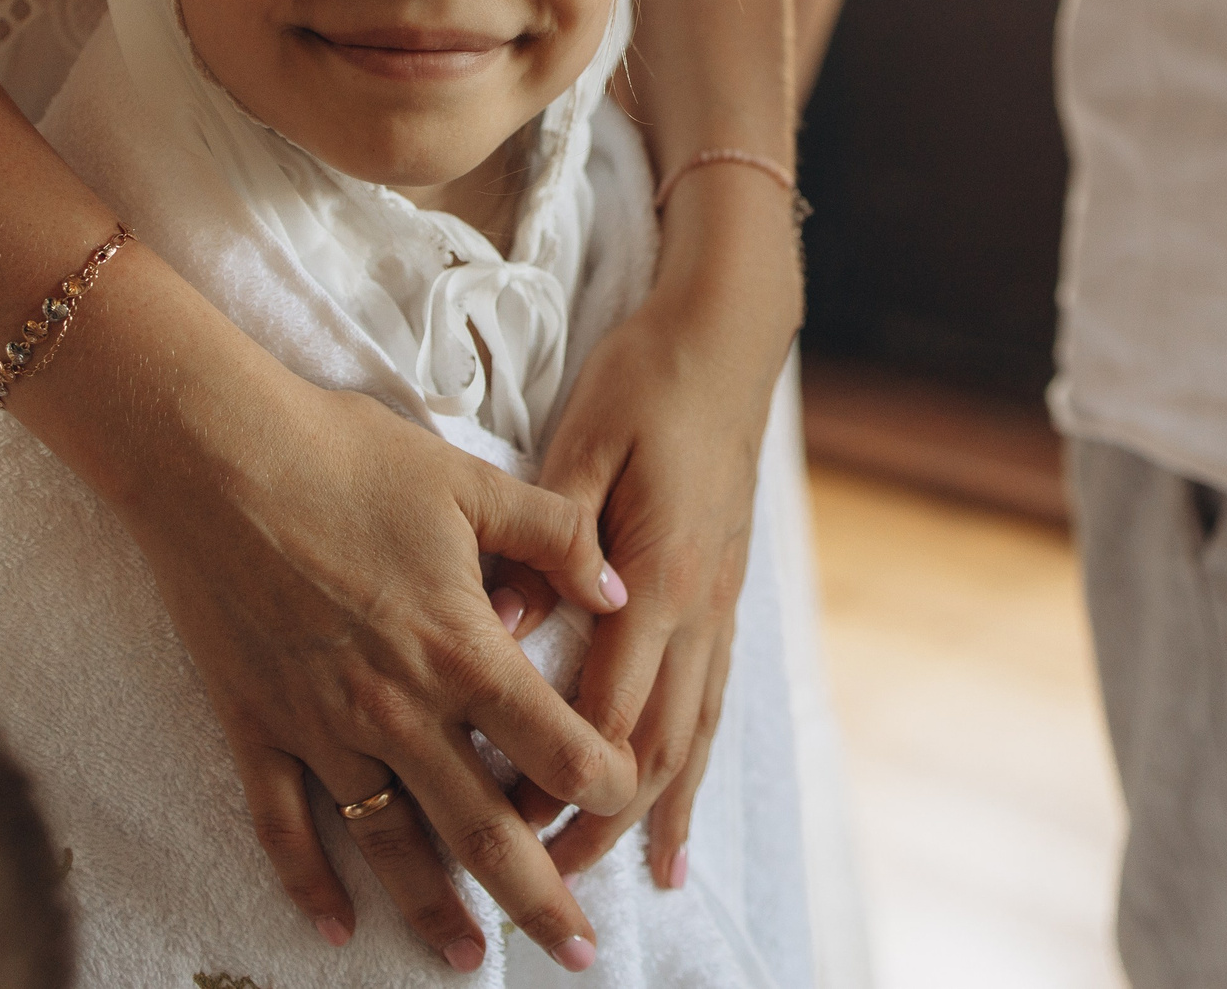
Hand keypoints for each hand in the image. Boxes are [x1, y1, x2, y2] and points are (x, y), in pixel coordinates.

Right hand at [95, 314, 636, 976]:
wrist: (213, 455)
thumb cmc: (344, 456)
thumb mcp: (471, 482)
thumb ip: (556, 536)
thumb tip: (618, 586)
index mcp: (459, 648)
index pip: (555, 746)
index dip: (605, 782)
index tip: (628, 798)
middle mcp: (396, 708)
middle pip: (484, 828)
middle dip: (539, 894)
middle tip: (578, 950)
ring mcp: (321, 726)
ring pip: (390, 845)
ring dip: (434, 911)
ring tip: (471, 959)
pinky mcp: (256, 724)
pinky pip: (284, 824)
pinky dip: (307, 883)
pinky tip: (334, 927)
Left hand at [520, 179, 796, 888]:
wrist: (728, 337)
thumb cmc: (647, 381)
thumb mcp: (582, 444)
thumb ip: (546, 537)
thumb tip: (499, 618)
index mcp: (657, 577)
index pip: (606, 710)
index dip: (558, 779)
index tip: (506, 826)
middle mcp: (698, 609)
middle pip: (655, 748)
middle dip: (603, 825)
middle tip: (553, 888)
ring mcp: (720, 606)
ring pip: (693, 735)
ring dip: (660, 811)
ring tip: (639, 881)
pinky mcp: (724, 596)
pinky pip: (712, 702)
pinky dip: (696, 765)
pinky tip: (683, 807)